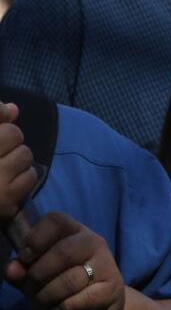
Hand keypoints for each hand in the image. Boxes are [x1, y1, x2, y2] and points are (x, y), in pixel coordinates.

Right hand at [0, 102, 36, 222]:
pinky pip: (29, 177)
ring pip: (25, 154)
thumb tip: (14, 108)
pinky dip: (23, 178)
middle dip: (9, 141)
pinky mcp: (2, 200)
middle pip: (14, 134)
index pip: (0, 118)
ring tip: (0, 169)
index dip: (0, 122)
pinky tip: (8, 183)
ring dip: (17, 160)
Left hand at [6, 212, 124, 309]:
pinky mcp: (112, 289)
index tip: (25, 258)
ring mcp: (106, 265)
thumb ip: (23, 271)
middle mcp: (94, 242)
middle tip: (30, 290)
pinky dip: (61, 309)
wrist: (102, 302)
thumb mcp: (41, 274)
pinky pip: (78, 300)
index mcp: (74, 232)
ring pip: (69, 280)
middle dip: (38, 276)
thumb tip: (12, 269)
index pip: (56, 220)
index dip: (36, 238)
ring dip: (46, 298)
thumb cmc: (65, 282)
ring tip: (40, 305)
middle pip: (63, 252)